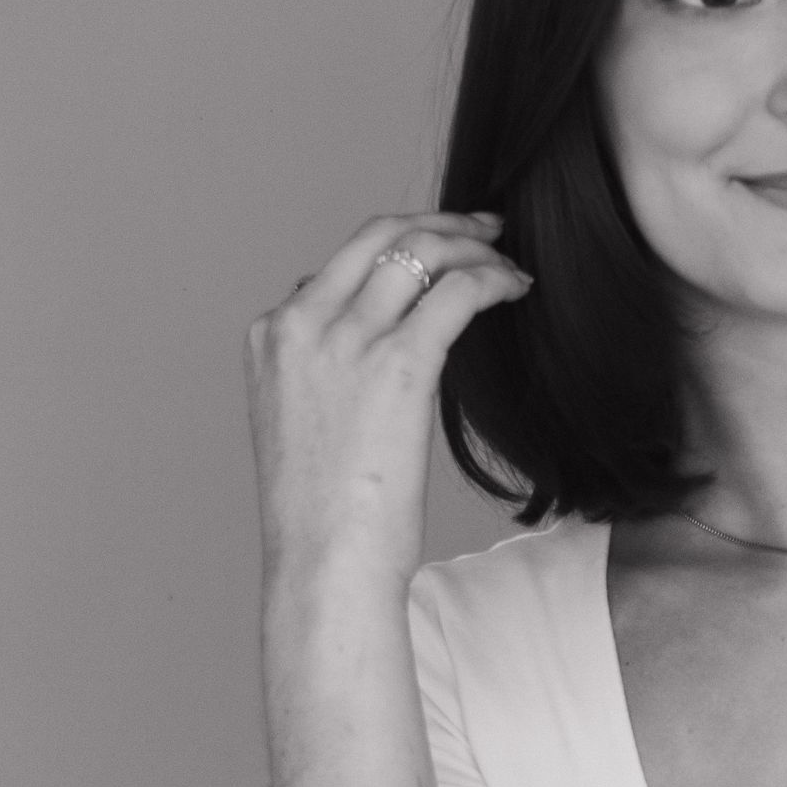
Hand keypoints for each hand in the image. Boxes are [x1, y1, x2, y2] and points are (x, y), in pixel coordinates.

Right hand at [245, 210, 529, 594]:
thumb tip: (363, 348)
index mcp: (271, 336)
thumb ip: (323, 375)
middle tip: (482, 228)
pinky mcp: (398, 364)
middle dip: (436, 222)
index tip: (435, 254)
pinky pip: (455, 292)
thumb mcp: (303, 429)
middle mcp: (300, 324)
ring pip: (418, 251)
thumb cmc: (322, 518)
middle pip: (376, 235)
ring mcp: (345, 339)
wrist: (325, 564)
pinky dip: (491, 278)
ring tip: (506, 258)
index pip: (340, 265)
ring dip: (471, 245)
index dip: (397, 248)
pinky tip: (515, 287)